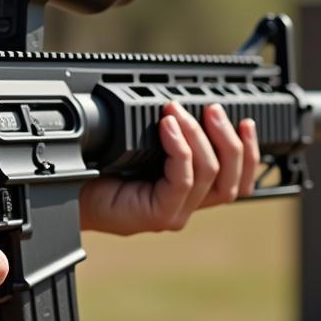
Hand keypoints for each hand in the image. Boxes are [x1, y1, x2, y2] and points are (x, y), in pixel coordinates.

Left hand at [79, 101, 259, 235]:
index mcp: (191, 190)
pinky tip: (166, 128)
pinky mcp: (160, 215)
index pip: (238, 179)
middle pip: (232, 179)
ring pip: (210, 175)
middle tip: (212, 108)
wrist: (70, 189)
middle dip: (227, 138)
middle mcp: (188, 204)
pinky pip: (183, 180)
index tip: (247, 121)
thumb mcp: (144, 146)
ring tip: (178, 112)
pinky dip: (180, 149)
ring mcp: (176, 213)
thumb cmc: (101, 167)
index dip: (249, 151)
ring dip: (199, 136)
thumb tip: (187, 105)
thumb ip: (171, 136)